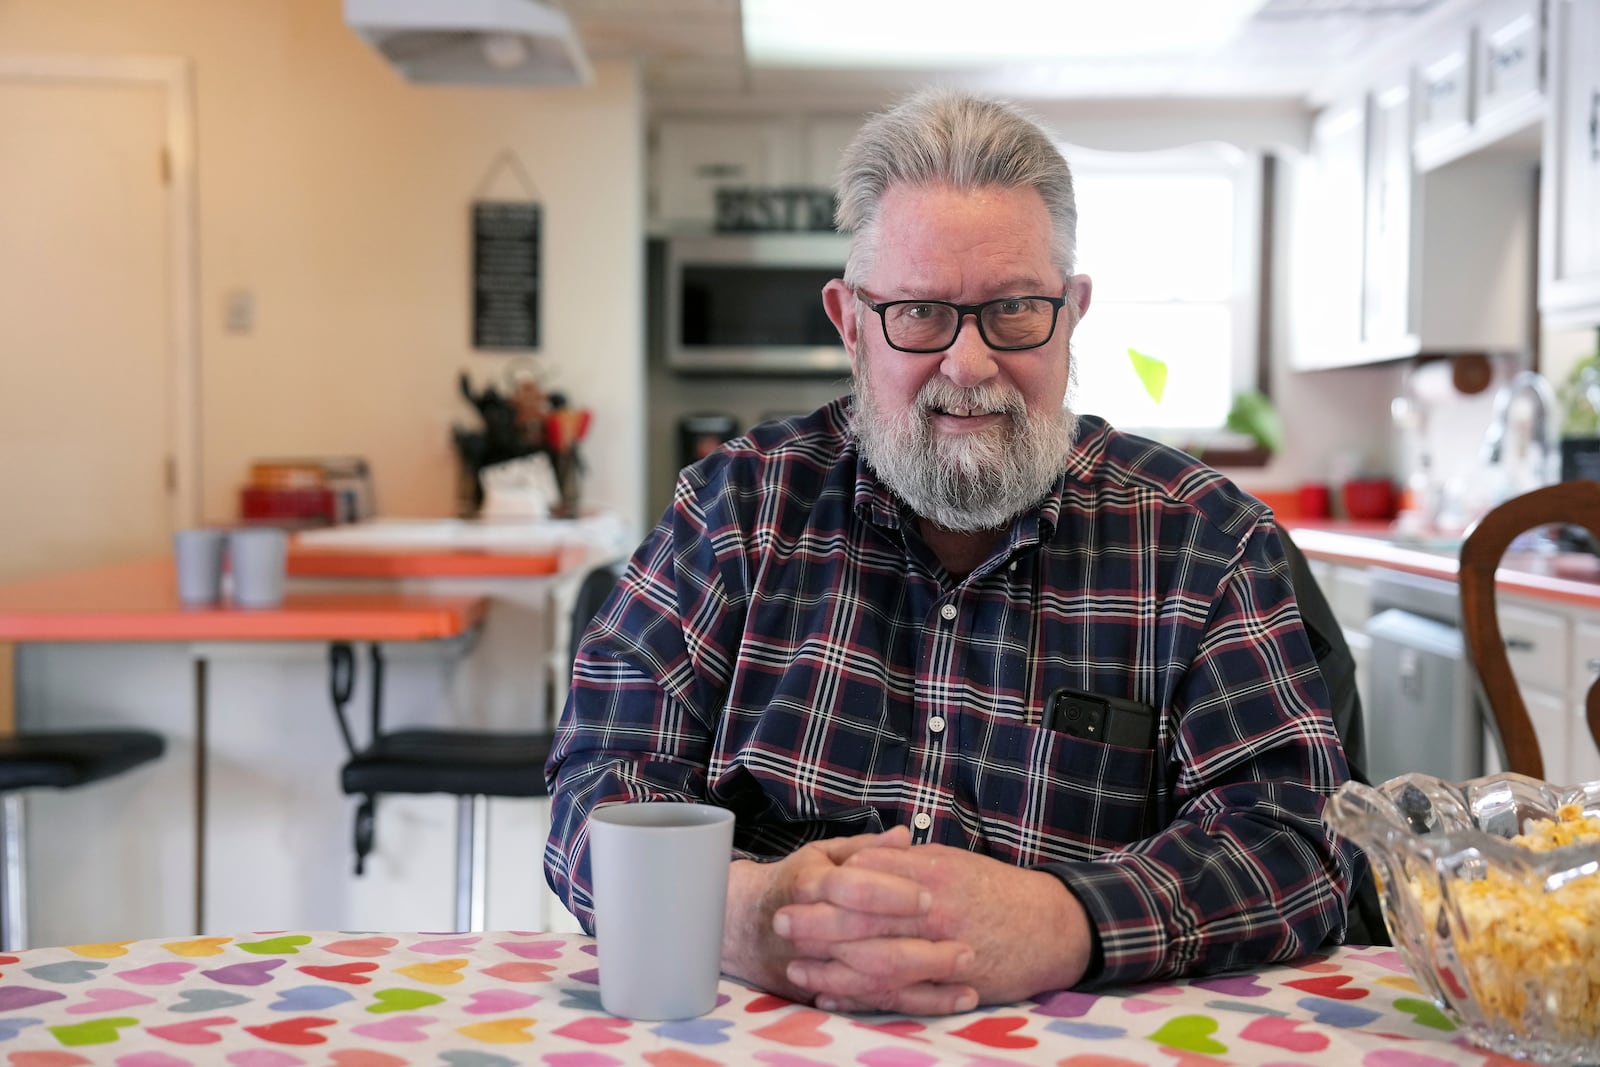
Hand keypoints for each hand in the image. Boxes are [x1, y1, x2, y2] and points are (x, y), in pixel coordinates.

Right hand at [722, 827, 952, 1003]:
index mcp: (811, 886)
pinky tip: (947, 1001)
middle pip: (869, 945)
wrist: (745, 925)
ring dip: (925, 984)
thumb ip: (866, 849)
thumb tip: (907, 835)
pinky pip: (873, 1004)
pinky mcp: (825, 992)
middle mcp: (812, 930)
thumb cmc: (795, 883)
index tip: (930, 897)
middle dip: (921, 950)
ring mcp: (817, 967)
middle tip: (968, 948)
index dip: (890, 894)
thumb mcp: (822, 855)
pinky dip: (910, 1005)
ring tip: (969, 978)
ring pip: (874, 982)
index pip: (851, 890)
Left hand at [777, 842, 1093, 1011]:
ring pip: (874, 963)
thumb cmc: (994, 889)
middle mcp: (933, 914)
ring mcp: (940, 952)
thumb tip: (859, 858)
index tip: (796, 886)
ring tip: (796, 966)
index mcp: (930, 876)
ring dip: (831, 966)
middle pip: (863, 921)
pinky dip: (860, 997)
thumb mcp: (949, 861)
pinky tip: (831, 993)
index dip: (828, 886)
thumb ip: (903, 860)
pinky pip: (896, 994)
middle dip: (817, 925)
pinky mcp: (947, 985)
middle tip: (779, 924)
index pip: (868, 879)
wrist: (1049, 926)